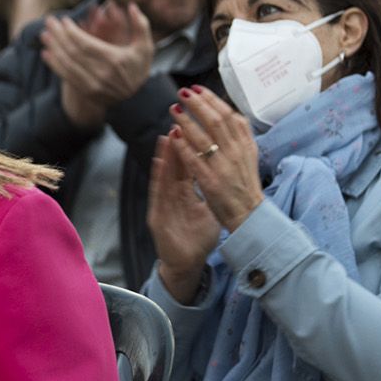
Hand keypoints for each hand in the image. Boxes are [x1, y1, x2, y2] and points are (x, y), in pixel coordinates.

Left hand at [40, 3, 154, 127]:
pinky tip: (46, 53)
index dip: (72, 32)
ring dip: (53, 48)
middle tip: (49, 22)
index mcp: (114, 60)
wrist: (134, 97)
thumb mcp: (145, 47)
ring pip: (67, 64)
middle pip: (73, 53)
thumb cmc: (138, 68)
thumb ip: (141, 26)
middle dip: (58, 36)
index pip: (86, 45)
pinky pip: (66, 76)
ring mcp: (92, 85)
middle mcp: (102, 74)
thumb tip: (132, 6)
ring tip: (44, 35)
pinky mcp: (85, 91)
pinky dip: (54, 64)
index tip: (64, 21)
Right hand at [148, 130, 220, 302]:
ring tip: (168, 133)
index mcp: (185, 192)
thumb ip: (209, 190)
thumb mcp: (207, 209)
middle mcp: (173, 195)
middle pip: (176, 164)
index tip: (197, 124)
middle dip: (178, 140)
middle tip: (180, 117)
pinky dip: (159, 176)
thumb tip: (223, 172)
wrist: (186, 263)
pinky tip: (160, 162)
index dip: (192, 144)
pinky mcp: (157, 217)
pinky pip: (158, 193)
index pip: (189, 164)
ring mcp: (164, 205)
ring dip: (166, 154)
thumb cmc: (196, 237)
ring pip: (164, 175)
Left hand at [167, 86, 264, 232]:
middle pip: (216, 121)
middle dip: (198, 104)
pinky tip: (172, 135)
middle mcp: (236, 153)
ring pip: (204, 137)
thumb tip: (229, 112)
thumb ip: (241, 134)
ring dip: (187, 120)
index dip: (212, 100)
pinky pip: (194, 159)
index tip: (197, 89)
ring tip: (174, 109)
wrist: (249, 214)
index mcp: (246, 145)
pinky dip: (183, 145)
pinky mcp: (211, 181)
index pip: (229, 115)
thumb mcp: (249, 155)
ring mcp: (224, 167)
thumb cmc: (244, 184)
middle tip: (182, 93)